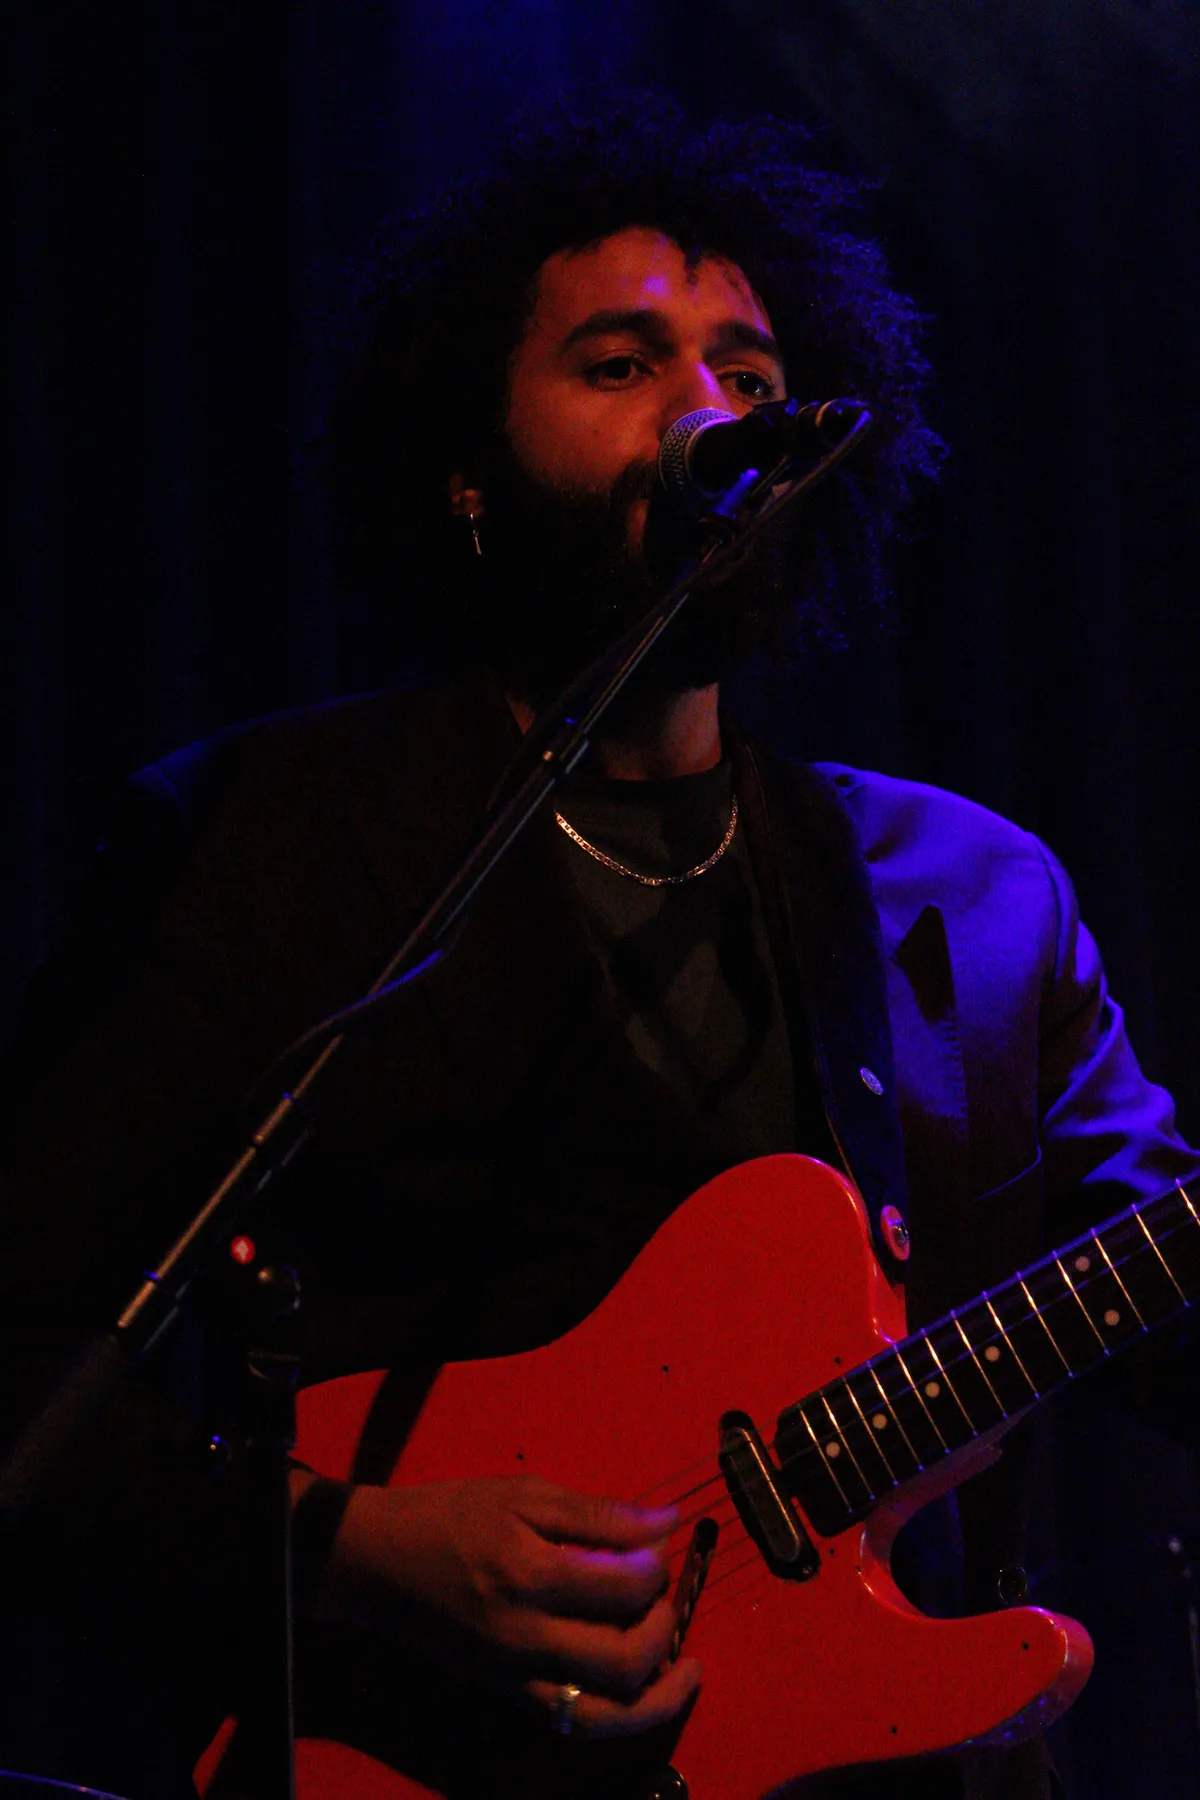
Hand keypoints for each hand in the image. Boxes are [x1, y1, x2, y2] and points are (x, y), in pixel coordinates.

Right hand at [310, 1474, 701, 1736]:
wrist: (379, 1563)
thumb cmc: (453, 1516)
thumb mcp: (524, 1493)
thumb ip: (599, 1514)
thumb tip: (668, 1521)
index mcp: (530, 1573)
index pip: (624, 1587)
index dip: (657, 1568)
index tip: (658, 1545)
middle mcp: (525, 1637)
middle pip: (625, 1658)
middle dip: (665, 1626)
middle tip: (665, 1593)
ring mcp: (515, 1677)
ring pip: (607, 1714)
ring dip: (657, 1694)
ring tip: (682, 1665)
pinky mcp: (507, 1696)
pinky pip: (574, 1723)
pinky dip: (617, 1714)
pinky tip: (638, 1688)